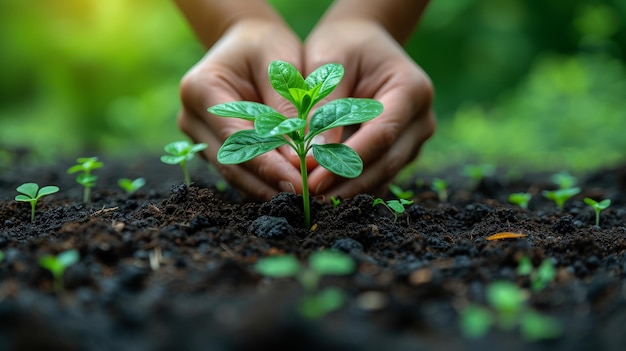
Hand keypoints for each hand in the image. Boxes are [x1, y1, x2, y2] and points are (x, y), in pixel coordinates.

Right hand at [177, 19, 305, 199]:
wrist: (247, 41)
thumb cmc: (266, 46)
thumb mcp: (280, 66)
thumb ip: (288, 109)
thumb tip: (303, 158)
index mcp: (200, 89)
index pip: (237, 138)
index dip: (268, 165)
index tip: (298, 184)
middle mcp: (191, 116)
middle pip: (230, 163)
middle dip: (268, 184)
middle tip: (304, 200)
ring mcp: (197, 134)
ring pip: (233, 172)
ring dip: (265, 188)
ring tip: (299, 200)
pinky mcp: (211, 146)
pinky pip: (237, 169)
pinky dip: (261, 181)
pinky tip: (287, 190)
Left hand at [304, 18, 435, 198]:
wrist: (362, 42)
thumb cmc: (342, 45)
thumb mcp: (328, 63)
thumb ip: (324, 107)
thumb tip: (312, 157)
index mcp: (411, 89)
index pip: (381, 134)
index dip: (347, 161)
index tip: (313, 179)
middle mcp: (421, 118)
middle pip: (386, 161)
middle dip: (347, 183)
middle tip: (309, 198)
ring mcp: (415, 138)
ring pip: (383, 173)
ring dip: (349, 189)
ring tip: (313, 200)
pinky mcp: (401, 150)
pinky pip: (379, 173)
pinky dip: (354, 185)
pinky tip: (326, 193)